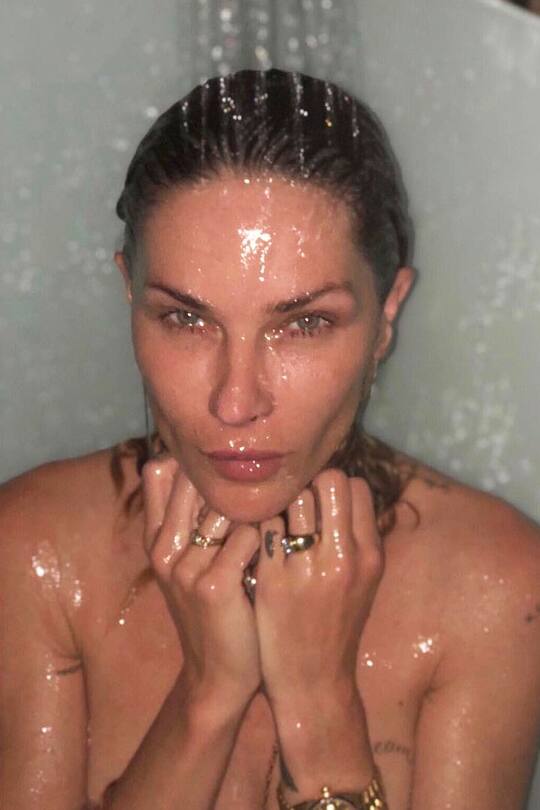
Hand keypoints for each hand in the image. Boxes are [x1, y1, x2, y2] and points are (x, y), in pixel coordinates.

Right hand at [142, 454, 261, 705]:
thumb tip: (214, 467)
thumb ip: (194, 519)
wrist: (219, 676)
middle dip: (233, 484)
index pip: (159, 472)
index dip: (195, 464)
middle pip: (195, 482)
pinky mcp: (213, 586)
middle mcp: (163, 549)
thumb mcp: (192, 563)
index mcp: (156, 539)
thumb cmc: (217, 610)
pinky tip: (279, 553)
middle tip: (265, 493)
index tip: (230, 474)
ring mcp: (186, 568)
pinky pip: (250, 535)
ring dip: (258, 510)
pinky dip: (270, 538)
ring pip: (228, 506)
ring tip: (277, 524)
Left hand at [253, 468, 382, 703]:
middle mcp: (344, 556)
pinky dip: (261, 526)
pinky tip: (258, 540)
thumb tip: (340, 491)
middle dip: (310, 485)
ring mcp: (307, 568)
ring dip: (283, 503)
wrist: (314, 682)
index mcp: (369, 554)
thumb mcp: (363, 580)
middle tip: (296, 506)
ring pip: (294, 496)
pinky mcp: (273, 580)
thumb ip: (355, 536)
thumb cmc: (336, 625)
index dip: (333, 488)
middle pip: (328, 481)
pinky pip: (264, 525)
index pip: (355, 486)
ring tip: (278, 522)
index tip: (319, 503)